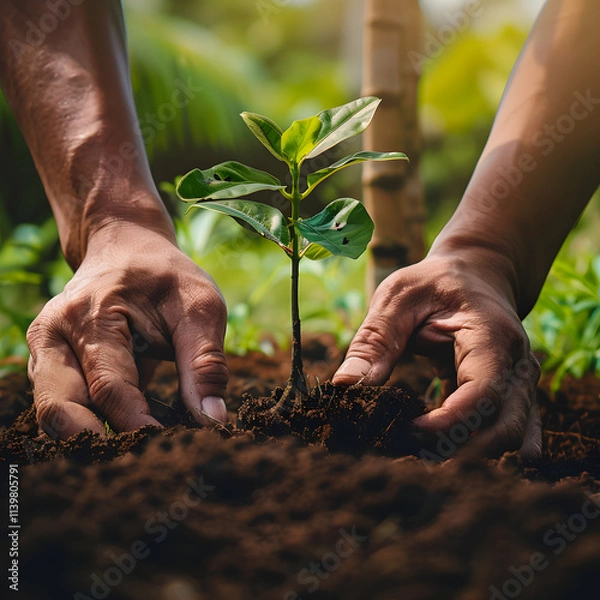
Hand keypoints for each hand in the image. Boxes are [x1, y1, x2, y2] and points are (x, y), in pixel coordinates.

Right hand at [26, 222, 227, 438]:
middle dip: (98, 444)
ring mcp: (44, 351)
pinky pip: (59, 405)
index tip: (170, 450)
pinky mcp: (48, 364)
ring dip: (89, 440)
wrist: (125, 248)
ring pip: (51, 414)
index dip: (139, 425)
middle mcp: (54, 335)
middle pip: (59, 409)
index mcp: (92, 315)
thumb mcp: (198, 306)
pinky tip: (121, 436)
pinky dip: (87, 426)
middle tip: (144, 464)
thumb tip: (212, 421)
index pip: (110, 387)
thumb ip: (204, 362)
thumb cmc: (166, 277)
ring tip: (134, 453)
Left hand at [333, 249, 541, 458]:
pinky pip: (510, 431)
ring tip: (424, 456)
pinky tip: (455, 456)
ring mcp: (521, 383)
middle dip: (461, 448)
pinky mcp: (513, 395)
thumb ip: (374, 341)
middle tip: (412, 451)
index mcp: (491, 336)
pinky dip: (484, 448)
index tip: (409, 431)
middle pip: (504, 426)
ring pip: (511, 436)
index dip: (449, 421)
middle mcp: (518, 365)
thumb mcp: (398, 298)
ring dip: (472, 453)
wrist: (474, 273)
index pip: (483, 392)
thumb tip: (344, 387)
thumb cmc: (433, 283)